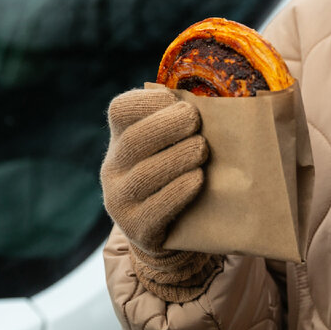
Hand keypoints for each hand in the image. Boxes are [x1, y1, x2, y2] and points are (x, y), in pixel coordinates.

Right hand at [101, 85, 208, 254]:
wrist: (172, 230)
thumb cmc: (181, 172)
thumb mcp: (174, 144)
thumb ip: (185, 121)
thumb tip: (216, 99)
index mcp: (121, 138)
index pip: (121, 110)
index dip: (148, 101)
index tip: (176, 100)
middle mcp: (113, 168)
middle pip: (134, 141)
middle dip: (168, 126)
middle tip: (195, 122)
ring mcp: (120, 199)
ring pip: (144, 175)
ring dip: (177, 157)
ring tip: (202, 149)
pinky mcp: (135, 228)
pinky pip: (154, 209)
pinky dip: (178, 191)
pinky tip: (197, 178)